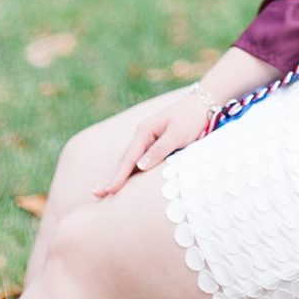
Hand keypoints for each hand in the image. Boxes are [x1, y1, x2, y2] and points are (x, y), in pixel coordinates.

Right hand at [93, 90, 211, 197]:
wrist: (202, 104)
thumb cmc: (190, 118)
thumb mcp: (177, 134)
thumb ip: (159, 150)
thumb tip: (139, 167)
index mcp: (145, 131)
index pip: (128, 158)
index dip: (118, 175)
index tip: (108, 190)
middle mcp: (143, 136)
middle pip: (124, 160)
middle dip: (111, 177)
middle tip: (96, 194)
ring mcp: (147, 140)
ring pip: (130, 161)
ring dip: (118, 175)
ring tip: (104, 191)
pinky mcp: (155, 145)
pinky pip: (139, 161)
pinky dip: (130, 172)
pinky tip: (124, 181)